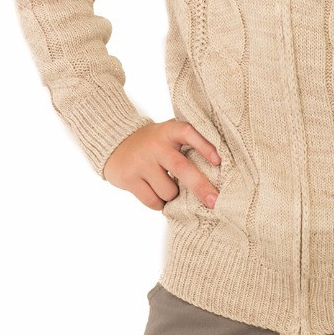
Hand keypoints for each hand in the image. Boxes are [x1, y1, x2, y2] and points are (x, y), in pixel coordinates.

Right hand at [102, 118, 221, 211]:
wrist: (115, 143)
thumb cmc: (152, 142)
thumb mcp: (167, 134)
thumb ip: (187, 142)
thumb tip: (217, 167)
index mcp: (168, 131)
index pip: (188, 133)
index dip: (204, 146)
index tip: (219, 161)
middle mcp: (155, 145)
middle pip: (181, 167)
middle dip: (200, 186)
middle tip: (214, 201)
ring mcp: (141, 162)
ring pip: (168, 190)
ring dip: (173, 196)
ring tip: (168, 187)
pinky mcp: (129, 178)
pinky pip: (153, 200)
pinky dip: (160, 204)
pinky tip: (158, 195)